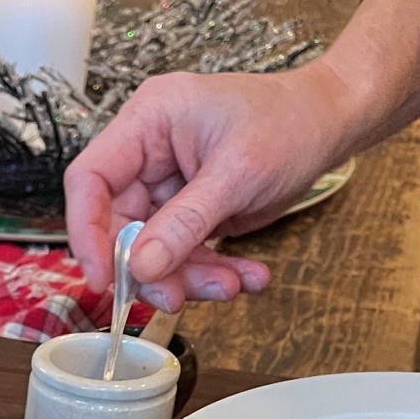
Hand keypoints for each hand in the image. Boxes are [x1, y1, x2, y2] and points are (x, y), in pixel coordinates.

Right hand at [65, 66, 354, 311]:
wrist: (333, 122)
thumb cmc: (291, 122)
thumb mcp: (238, 173)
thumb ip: (185, 222)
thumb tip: (140, 268)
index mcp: (148, 121)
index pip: (89, 179)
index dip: (86, 231)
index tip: (103, 279)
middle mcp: (149, 153)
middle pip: (120, 225)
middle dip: (152, 267)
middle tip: (178, 297)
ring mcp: (168, 184)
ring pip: (152, 249)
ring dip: (189, 276)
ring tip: (233, 285)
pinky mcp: (189, 210)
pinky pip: (184, 252)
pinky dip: (211, 271)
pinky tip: (246, 276)